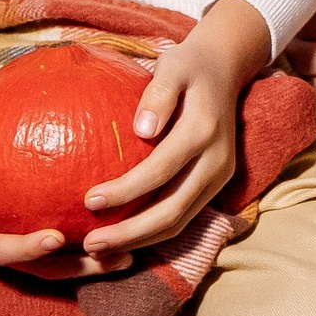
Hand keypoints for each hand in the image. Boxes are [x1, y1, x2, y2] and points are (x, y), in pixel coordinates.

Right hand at [0, 146, 131, 278]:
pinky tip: (120, 218)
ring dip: (91, 260)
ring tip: (133, 252)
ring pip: (54, 261)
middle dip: (78, 267)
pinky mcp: (17, 232)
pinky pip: (55, 239)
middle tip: (118, 256)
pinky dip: (83, 235)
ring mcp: (6, 243)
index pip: (0, 249)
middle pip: (39, 267)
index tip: (57, 237)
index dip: (27, 249)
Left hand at [79, 0, 271, 256]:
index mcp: (204, 131)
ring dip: (140, 240)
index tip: (88, 200)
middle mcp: (217, 160)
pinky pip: (184, 216)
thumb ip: (159, 94)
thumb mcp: (173, 65)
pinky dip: (154, 232)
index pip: (161, 170)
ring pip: (180, 221)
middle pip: (173, 210)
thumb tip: (142, 130)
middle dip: (130, 233)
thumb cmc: (188, 66)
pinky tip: (125, 238)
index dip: (126, 191)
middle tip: (90, 244)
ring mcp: (220, 176)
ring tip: (100, 249)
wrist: (226, 69)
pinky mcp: (216, 184)